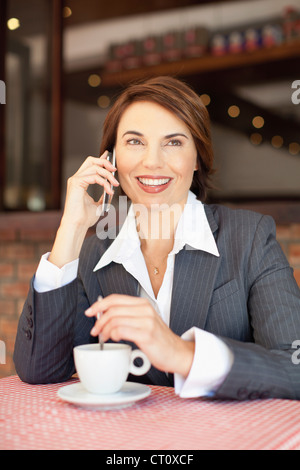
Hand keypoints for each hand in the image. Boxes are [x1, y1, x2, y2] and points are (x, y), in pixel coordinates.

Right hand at [48, 151, 118, 267]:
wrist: (77, 225)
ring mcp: (75, 179)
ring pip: (95, 167)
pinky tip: (109, 190)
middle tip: (115, 170)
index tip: (111, 159)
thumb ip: (104, 195)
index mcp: (80, 182)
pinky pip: (94, 177)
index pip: (90, 164)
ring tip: (115, 185)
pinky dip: (104, 183)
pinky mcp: (76, 183)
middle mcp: (76, 178)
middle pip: (91, 160)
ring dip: (108, 175)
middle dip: (104, 162)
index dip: (101, 159)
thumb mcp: (99, 205)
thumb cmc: (85, 218)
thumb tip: (112, 188)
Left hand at [85, 294, 194, 377]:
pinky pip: (121, 330)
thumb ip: (127, 316)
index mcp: (143, 304)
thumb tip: (104, 315)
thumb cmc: (158, 340)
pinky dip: (112, 335)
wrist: (176, 353)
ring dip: (104, 330)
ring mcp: (146, 321)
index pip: (115, 298)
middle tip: (96, 331)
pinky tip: (114, 339)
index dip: (99, 305)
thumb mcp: (144, 321)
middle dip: (99, 320)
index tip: (90, 312)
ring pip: (114, 319)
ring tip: (104, 338)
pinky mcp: (146, 334)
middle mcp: (145, 309)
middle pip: (112, 309)